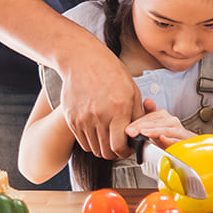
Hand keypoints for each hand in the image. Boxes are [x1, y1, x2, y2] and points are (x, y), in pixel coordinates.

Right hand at [58, 45, 142, 159]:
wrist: (82, 60)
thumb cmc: (111, 72)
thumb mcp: (132, 90)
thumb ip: (137, 115)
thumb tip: (141, 135)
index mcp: (119, 109)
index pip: (120, 147)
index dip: (126, 151)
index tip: (128, 147)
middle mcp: (99, 116)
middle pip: (106, 152)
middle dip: (115, 151)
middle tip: (119, 143)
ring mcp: (83, 119)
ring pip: (94, 149)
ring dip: (103, 147)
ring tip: (108, 134)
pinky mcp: (72, 119)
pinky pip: (83, 142)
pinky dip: (91, 141)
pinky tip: (97, 130)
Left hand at [125, 99, 191, 145]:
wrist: (186, 151)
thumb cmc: (170, 140)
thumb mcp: (156, 129)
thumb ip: (149, 116)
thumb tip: (147, 101)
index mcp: (164, 117)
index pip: (150, 116)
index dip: (138, 122)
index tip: (128, 129)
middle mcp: (172, 122)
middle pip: (157, 121)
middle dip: (142, 126)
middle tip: (131, 131)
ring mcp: (179, 131)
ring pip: (166, 129)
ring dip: (154, 130)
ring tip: (144, 133)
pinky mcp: (185, 142)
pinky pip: (178, 140)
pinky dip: (170, 140)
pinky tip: (162, 138)